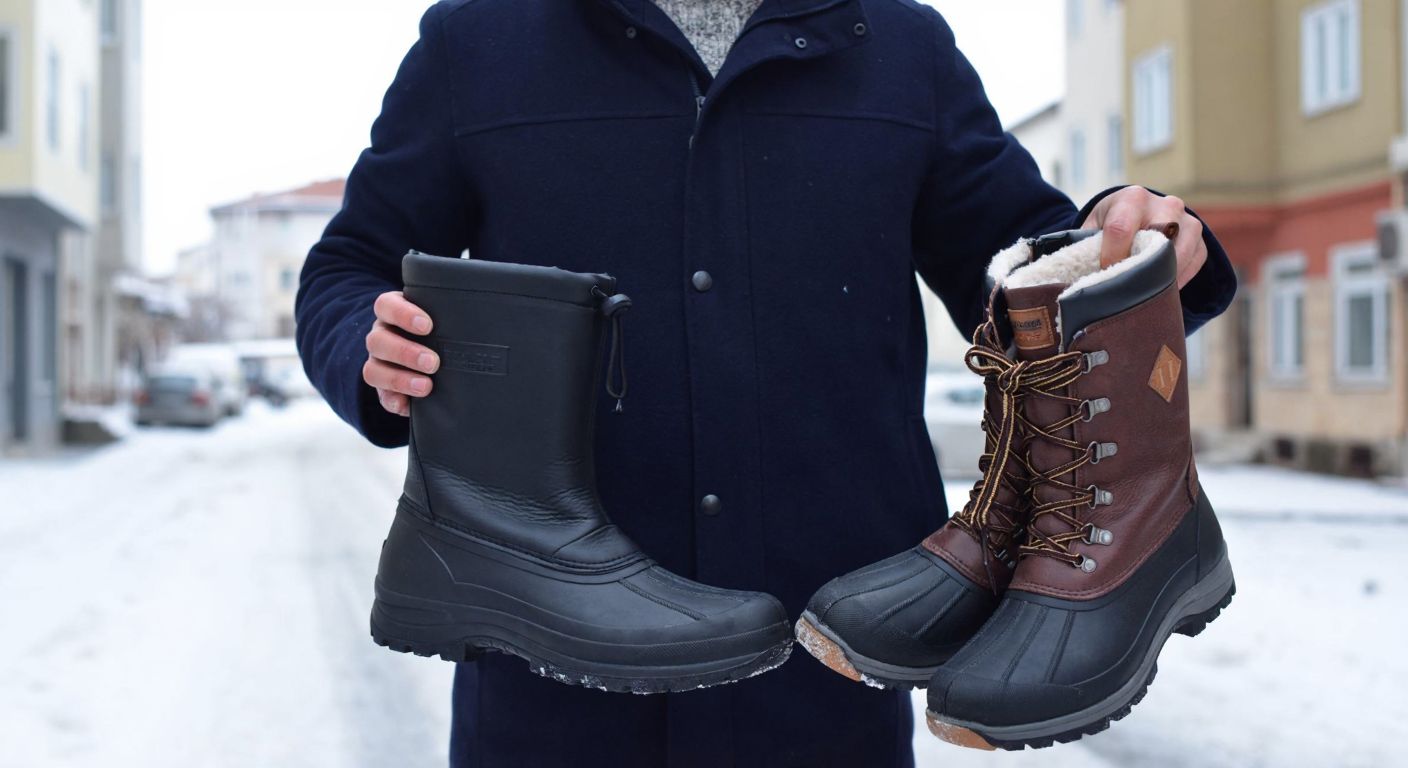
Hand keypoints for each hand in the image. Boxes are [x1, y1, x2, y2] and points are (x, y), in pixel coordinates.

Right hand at [363, 291, 438, 416]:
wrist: (436, 354)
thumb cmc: (442, 329)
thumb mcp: (442, 319)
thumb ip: (450, 317)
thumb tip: (484, 320)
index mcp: (391, 313)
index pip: (386, 306)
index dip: (402, 315)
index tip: (427, 326)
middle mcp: (381, 336)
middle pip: (377, 341)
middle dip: (405, 352)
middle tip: (433, 363)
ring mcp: (378, 362)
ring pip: (373, 370)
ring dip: (399, 379)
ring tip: (426, 386)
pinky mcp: (382, 388)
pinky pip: (380, 396)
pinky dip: (393, 401)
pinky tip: (407, 405)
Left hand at [1081, 186, 1206, 288]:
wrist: (1138, 213)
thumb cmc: (1111, 222)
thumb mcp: (1094, 226)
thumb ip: (1087, 245)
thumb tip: (1076, 274)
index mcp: (1133, 198)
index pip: (1120, 229)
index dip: (1110, 257)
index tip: (1104, 275)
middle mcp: (1166, 205)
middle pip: (1157, 240)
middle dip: (1139, 268)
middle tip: (1126, 288)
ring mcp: (1188, 222)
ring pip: (1180, 255)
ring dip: (1160, 278)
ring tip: (1142, 293)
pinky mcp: (1200, 240)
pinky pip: (1193, 265)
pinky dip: (1177, 281)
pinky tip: (1159, 289)